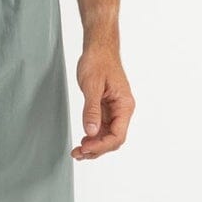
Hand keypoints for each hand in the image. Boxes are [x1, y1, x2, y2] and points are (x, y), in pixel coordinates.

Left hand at [72, 43, 133, 158]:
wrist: (98, 48)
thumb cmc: (98, 62)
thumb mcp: (92, 86)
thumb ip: (92, 110)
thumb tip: (91, 131)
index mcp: (124, 105)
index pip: (117, 135)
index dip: (101, 145)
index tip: (85, 148)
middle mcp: (122, 110)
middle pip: (113, 139)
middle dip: (96, 149)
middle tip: (77, 153)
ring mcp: (114, 110)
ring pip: (107, 136)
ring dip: (93, 146)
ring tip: (77, 152)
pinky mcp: (106, 108)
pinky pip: (102, 128)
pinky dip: (92, 136)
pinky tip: (83, 141)